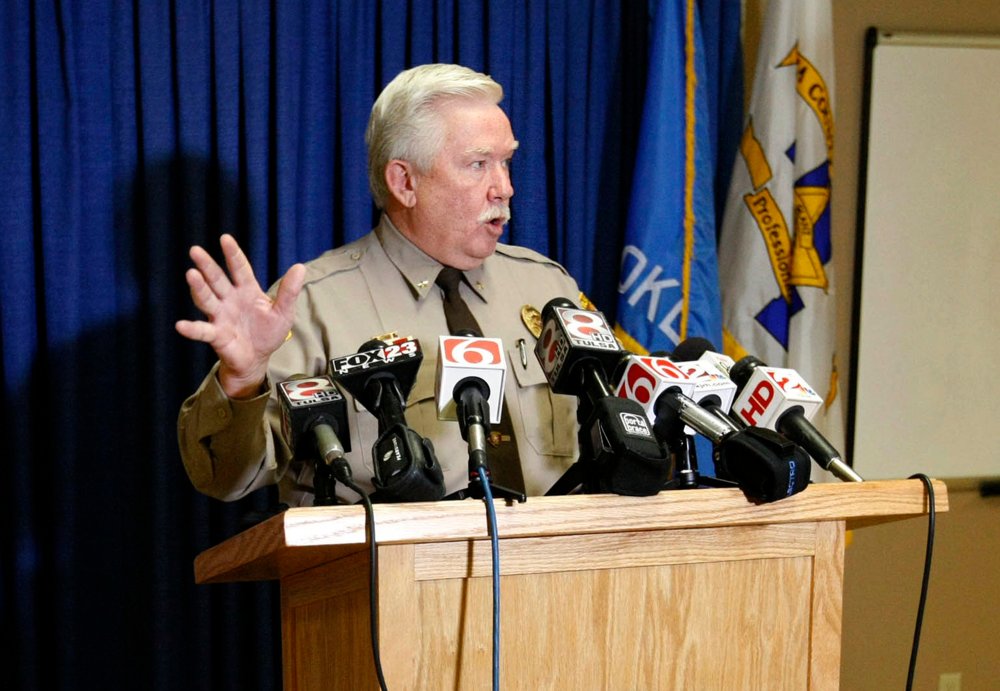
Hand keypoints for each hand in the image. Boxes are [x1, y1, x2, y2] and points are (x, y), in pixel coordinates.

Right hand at [176, 234, 305, 398]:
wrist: (257, 358)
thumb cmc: (267, 333)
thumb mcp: (283, 312)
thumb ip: (289, 292)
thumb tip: (300, 267)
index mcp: (247, 290)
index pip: (239, 268)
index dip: (232, 254)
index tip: (225, 238)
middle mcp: (230, 300)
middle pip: (217, 279)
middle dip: (207, 265)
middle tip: (195, 251)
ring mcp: (220, 316)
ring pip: (207, 299)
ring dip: (198, 288)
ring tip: (191, 274)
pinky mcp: (216, 335)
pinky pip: (202, 331)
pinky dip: (192, 329)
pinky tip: (181, 326)